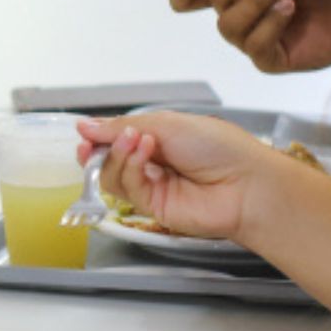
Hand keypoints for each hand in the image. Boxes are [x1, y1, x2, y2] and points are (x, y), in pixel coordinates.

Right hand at [76, 111, 287, 241]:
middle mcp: (152, 163)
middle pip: (108, 159)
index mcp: (158, 138)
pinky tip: (146, 153)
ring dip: (118, 154)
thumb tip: (84, 126)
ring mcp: (152, 186)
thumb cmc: (217, 146)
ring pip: (112, 175)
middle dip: (99, 149)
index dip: (99, 136)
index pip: (117, 138)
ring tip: (137, 140)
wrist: (246, 183)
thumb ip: (122, 126)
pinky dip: (130, 167)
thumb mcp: (166, 123)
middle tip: (92, 142)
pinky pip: (127, 188)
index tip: (86, 132)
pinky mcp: (153, 207)